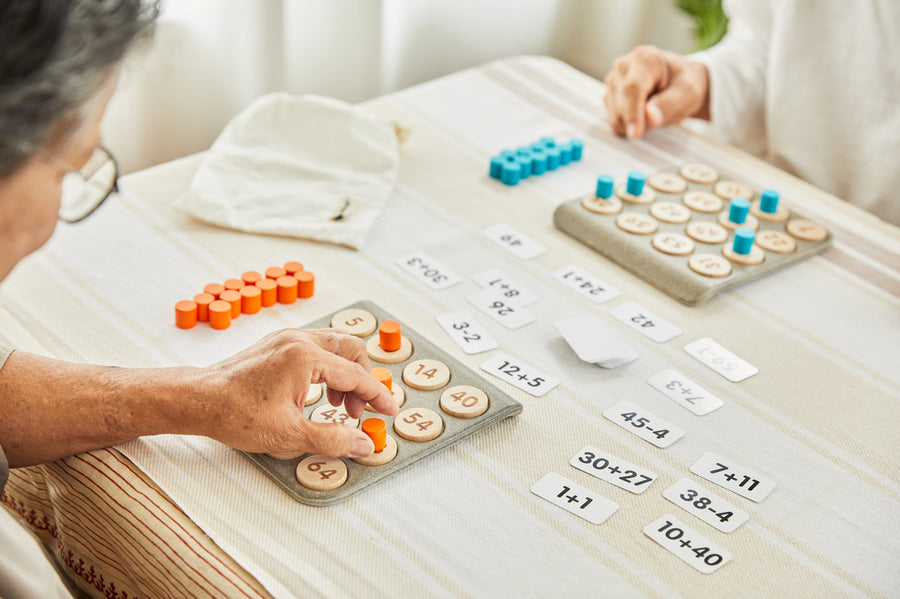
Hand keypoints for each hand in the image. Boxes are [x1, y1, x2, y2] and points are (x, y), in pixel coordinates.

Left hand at [195, 328, 396, 458]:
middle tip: (357, 412)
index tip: (389, 410)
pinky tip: (318, 395)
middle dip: (361, 381)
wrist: (198, 400)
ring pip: (334, 347)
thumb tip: (363, 444)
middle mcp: (299, 340)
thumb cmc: (235, 414)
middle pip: (351, 349)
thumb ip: (332, 439)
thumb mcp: (289, 435)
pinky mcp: (277, 344)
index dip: (377, 395)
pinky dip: (327, 369)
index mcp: (305, 357)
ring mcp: (287, 339)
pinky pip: (316, 349)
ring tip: (337, 407)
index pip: (356, 374)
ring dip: (344, 374)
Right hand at [603, 45, 709, 138]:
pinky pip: (613, 121)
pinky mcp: (608, 95)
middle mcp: (623, 66)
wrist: (677, 82)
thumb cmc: (684, 84)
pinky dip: (628, 124)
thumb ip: (670, 104)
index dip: (632, 113)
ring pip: (615, 117)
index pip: (632, 89)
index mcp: (645, 59)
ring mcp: (612, 81)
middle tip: (661, 115)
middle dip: (640, 121)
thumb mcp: (688, 93)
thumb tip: (649, 116)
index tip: (635, 134)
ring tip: (652, 111)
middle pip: (621, 105)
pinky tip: (641, 113)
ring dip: (634, 124)